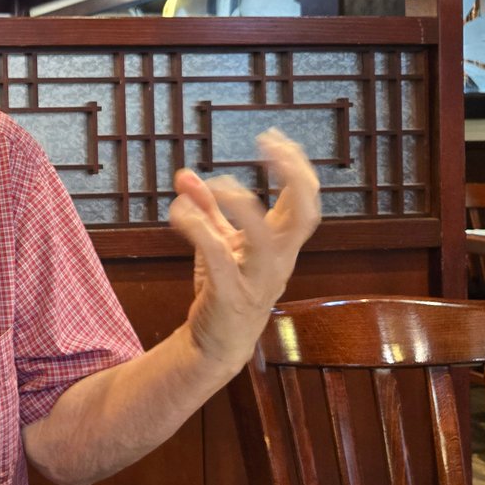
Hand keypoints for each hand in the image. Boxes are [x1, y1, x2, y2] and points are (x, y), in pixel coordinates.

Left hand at [167, 128, 320, 371]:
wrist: (215, 346)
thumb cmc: (222, 289)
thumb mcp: (216, 243)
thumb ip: (205, 209)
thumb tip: (185, 174)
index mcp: (281, 245)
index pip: (305, 201)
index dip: (296, 167)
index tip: (275, 138)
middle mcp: (279, 261)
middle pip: (305, 216)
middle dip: (294, 177)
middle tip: (270, 146)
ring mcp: (258, 281)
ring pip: (267, 239)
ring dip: (243, 205)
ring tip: (219, 186)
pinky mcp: (231, 297)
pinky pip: (219, 258)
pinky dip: (198, 229)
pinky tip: (179, 212)